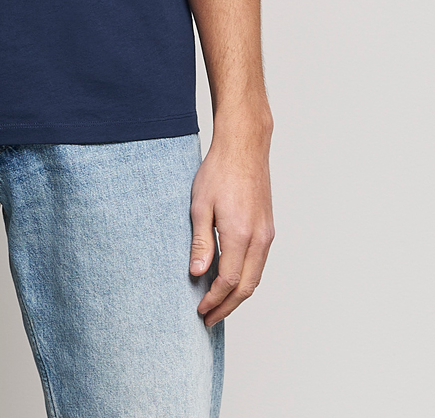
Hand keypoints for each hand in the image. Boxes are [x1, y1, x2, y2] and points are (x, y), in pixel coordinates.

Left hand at [189, 123, 274, 326]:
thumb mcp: (200, 205)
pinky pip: (259, 263)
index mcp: (240, 234)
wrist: (244, 147)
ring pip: (256, 277)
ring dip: (238, 295)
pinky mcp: (268, 228)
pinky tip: (231, 280)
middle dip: (227, 307)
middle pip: (247, 287)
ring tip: (218, 305)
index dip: (214, 300)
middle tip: (208, 319)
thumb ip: (201, 242)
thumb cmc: (219, 171)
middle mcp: (259, 238)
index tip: (200, 310)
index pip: (228, 281)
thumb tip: (197, 274)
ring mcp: (267, 234)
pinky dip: (246, 279)